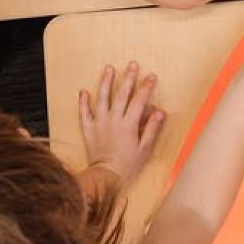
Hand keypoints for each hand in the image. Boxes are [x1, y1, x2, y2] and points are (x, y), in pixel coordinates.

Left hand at [79, 62, 165, 187]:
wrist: (105, 178)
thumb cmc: (127, 165)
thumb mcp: (144, 149)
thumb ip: (152, 128)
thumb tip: (160, 111)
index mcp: (128, 125)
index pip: (139, 101)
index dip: (146, 87)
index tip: (151, 76)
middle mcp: (113, 120)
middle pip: (121, 95)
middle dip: (128, 78)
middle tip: (132, 65)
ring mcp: (99, 123)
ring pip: (102, 98)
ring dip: (106, 82)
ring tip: (109, 69)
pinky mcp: (88, 130)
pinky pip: (84, 113)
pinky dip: (83, 102)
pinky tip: (83, 91)